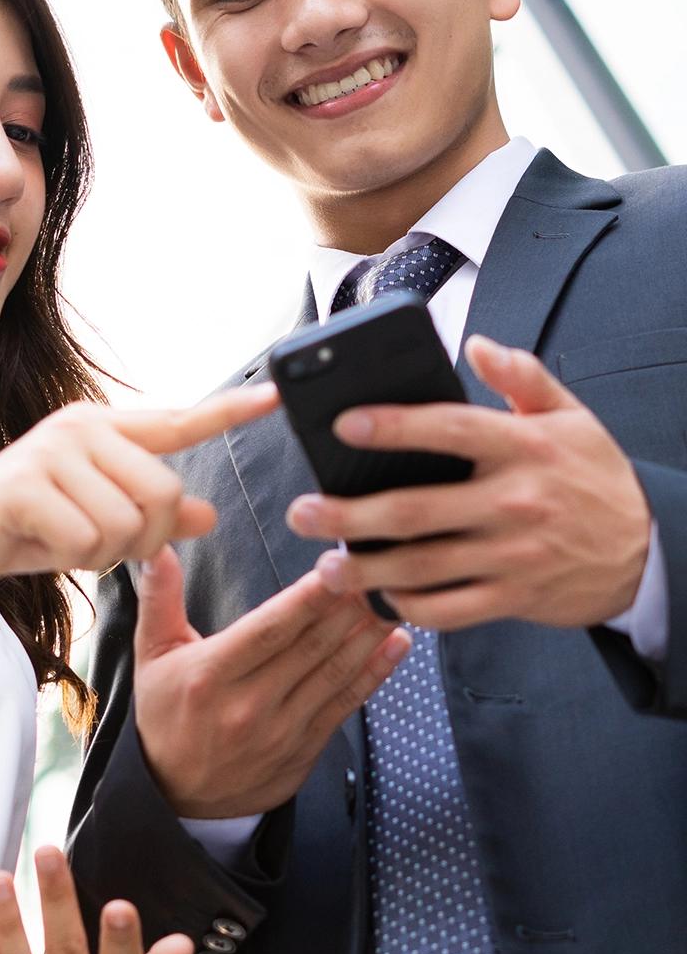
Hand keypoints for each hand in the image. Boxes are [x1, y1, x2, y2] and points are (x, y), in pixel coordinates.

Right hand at [0, 384, 277, 596]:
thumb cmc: (24, 531)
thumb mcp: (97, 524)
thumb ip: (152, 518)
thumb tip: (210, 515)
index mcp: (103, 430)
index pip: (179, 421)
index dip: (229, 411)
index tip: (274, 395)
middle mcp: (81, 428)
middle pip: (165, 493)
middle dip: (143, 538)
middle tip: (100, 545)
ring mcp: (52, 452)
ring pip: (127, 524)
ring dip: (100, 553)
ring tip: (61, 540)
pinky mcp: (26, 484)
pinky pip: (86, 539)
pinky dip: (69, 559)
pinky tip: (38, 544)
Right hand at [133, 544, 409, 818]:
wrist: (175, 798)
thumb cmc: (165, 715)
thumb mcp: (152, 655)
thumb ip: (160, 598)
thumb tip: (157, 547)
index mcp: (210, 675)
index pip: (268, 630)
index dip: (307, 599)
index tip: (335, 568)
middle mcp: (247, 705)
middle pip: (309, 649)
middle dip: (348, 608)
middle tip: (376, 572)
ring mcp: (280, 733)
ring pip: (333, 675)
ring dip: (369, 637)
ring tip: (394, 601)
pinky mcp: (303, 752)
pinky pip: (344, 707)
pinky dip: (374, 675)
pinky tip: (397, 645)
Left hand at [288, 335, 650, 630]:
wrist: (650, 552)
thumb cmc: (597, 478)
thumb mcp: (571, 417)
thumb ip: (522, 377)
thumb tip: (475, 344)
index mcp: (524, 448)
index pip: (450, 430)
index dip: (394, 426)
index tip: (344, 424)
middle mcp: (515, 502)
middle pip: (418, 509)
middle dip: (351, 514)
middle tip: (302, 512)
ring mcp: (513, 556)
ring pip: (425, 567)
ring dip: (367, 570)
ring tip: (324, 565)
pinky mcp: (514, 598)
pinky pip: (450, 609)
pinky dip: (409, 607)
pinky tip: (378, 597)